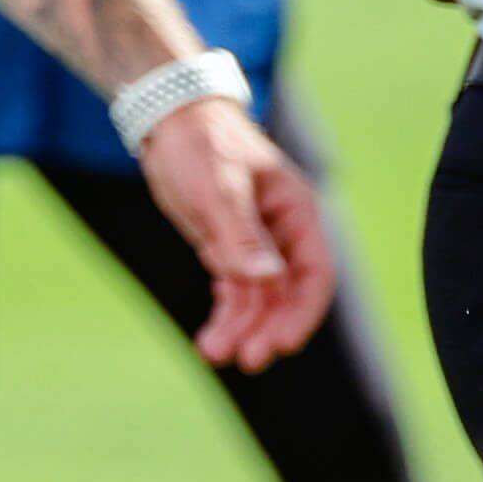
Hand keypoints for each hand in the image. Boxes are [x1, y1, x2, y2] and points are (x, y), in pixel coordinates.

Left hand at [134, 101, 335, 369]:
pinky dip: (225, 315)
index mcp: (297, 212)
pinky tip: (209, 340)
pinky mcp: (228, 249)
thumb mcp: (219, 187)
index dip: (303, 312)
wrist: (168, 122)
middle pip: (287, 294)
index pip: (314, 273)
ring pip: (258, 298)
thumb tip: (269, 278)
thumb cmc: (201, 143)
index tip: (282, 343)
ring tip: (213, 353)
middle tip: (247, 359)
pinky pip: (235, 292)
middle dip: (268, 328)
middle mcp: (283, 232)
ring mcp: (256, 243)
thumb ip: (242, 233)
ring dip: (241, 328)